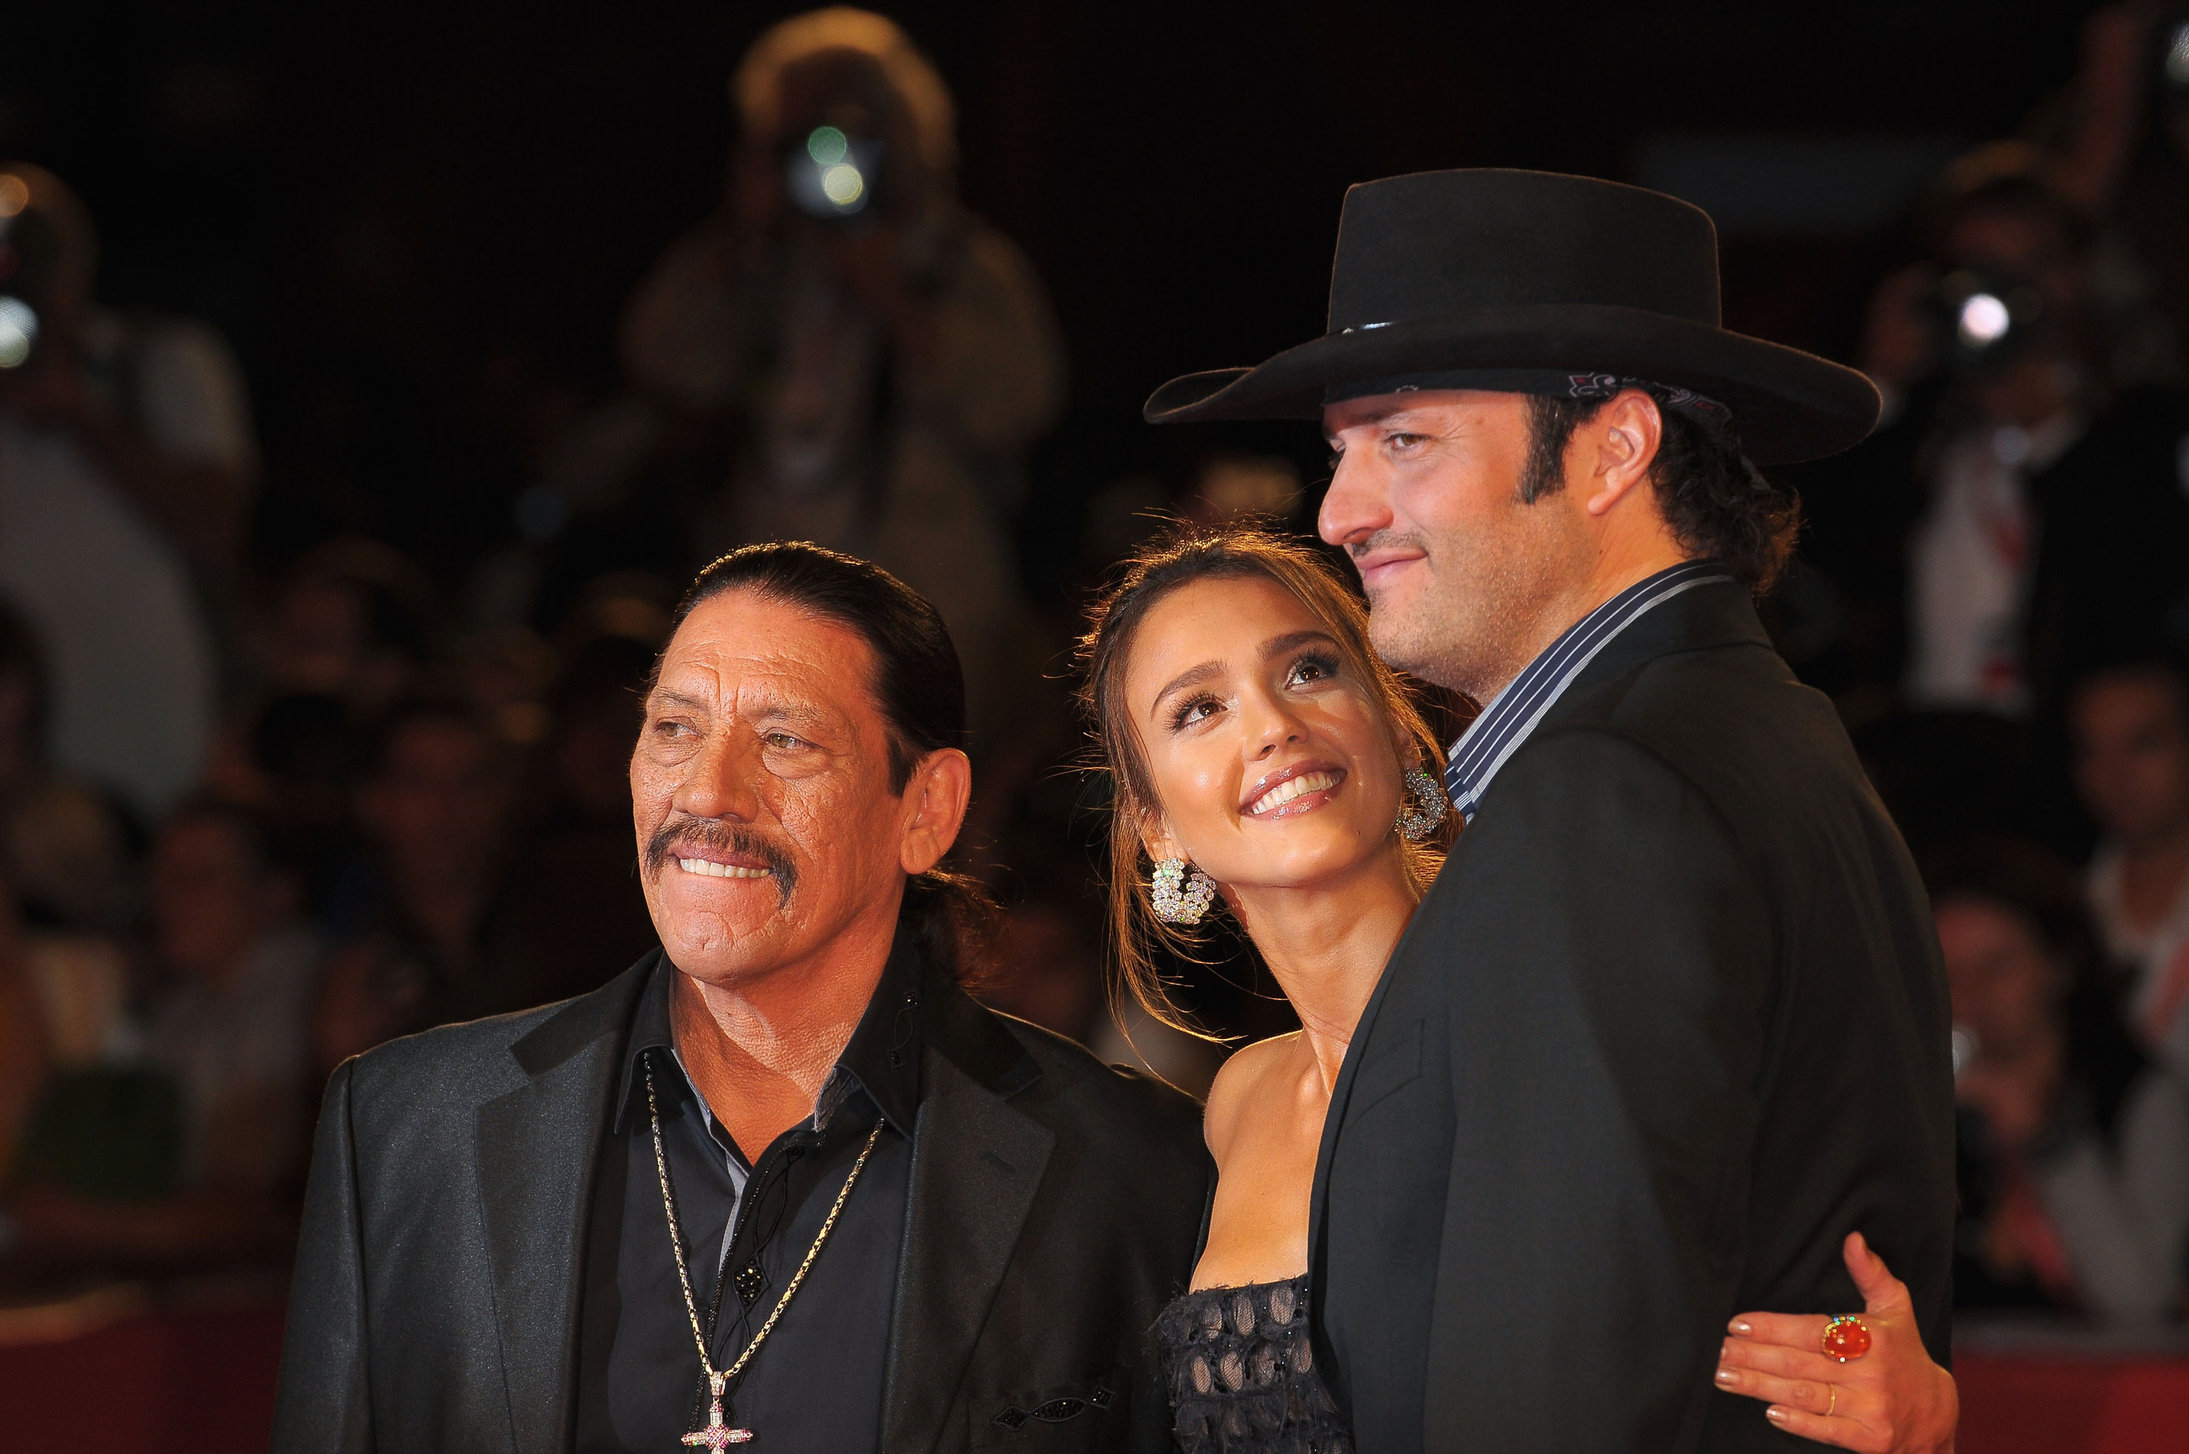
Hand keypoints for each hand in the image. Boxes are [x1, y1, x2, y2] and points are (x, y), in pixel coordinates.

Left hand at [1714, 1232, 1956, 1452]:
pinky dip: (1797, 1421)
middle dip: (1753, 1357)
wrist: (1937, 1414)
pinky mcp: (1870, 1439)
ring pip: (1804, 1395)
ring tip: (1724, 1376)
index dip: (1771, 1328)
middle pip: (1799, 1363)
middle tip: (1717, 1352)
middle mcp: (1870, 1373)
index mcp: (1871, 1338)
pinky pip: (1826, 1430)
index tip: (1736, 1325)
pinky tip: (1768, 1411)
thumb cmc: (1904, 1353)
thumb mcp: (1894, 1308)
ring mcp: (1870, 1408)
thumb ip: (1871, 1273)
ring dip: (1759, 1386)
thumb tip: (1853, 1239)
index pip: (1810, 1331)